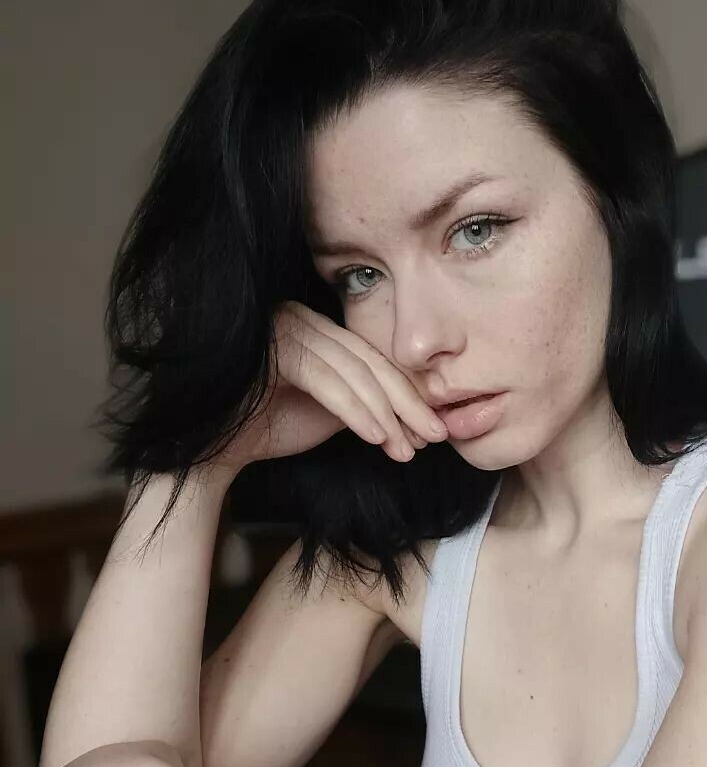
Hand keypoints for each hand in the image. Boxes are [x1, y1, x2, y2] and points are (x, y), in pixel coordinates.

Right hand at [213, 300, 449, 470]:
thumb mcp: (328, 412)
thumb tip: (410, 414)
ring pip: (352, 372)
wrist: (212, 449)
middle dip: (406, 404)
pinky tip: (378, 437)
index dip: (406, 397)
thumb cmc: (267, 429)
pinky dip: (356, 411)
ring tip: (406, 449)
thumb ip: (363, 401)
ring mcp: (284, 326)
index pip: (372, 361)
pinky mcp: (273, 346)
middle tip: (434, 436)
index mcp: (315, 329)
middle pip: (368, 362)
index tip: (430, 431)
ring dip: (385, 415)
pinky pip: (326, 381)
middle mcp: (301, 318)